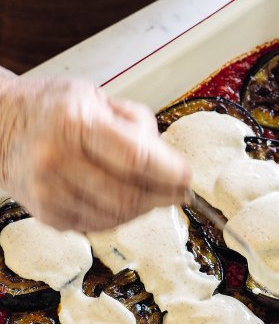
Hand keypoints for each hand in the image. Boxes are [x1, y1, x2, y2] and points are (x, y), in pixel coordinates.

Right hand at [0, 77, 191, 230]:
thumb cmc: (53, 108)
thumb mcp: (97, 98)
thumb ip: (137, 127)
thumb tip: (171, 165)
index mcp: (74, 123)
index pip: (135, 158)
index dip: (168, 173)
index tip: (187, 177)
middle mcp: (57, 159)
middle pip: (128, 193)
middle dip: (162, 196)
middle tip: (179, 191)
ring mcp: (49, 192)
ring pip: (116, 215)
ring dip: (142, 208)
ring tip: (152, 194)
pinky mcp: (47, 214)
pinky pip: (97, 224)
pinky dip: (118, 216)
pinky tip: (123, 200)